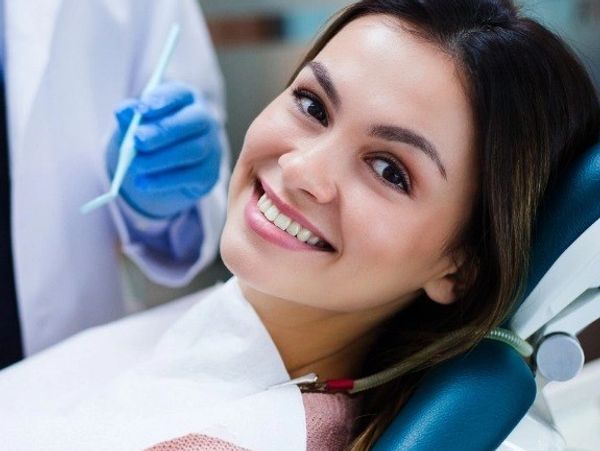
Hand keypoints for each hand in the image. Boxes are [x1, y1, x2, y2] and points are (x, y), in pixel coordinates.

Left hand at [107, 81, 221, 217]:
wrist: (167, 168)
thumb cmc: (152, 137)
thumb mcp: (137, 123)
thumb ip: (130, 116)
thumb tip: (123, 112)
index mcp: (187, 99)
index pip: (180, 94)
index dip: (162, 100)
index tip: (141, 110)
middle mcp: (206, 120)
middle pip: (193, 121)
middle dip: (163, 131)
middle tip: (137, 140)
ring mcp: (212, 147)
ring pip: (193, 150)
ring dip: (161, 159)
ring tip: (135, 165)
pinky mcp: (210, 173)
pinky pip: (191, 177)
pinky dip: (164, 181)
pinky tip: (143, 183)